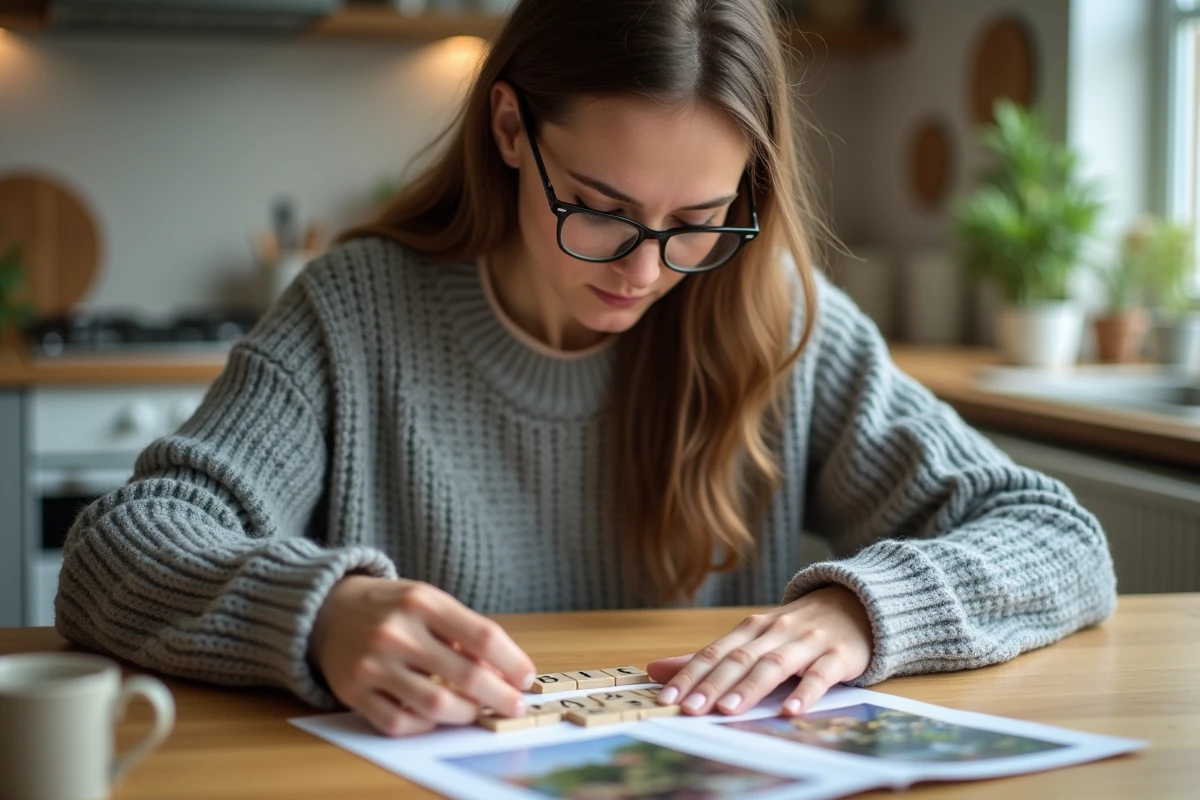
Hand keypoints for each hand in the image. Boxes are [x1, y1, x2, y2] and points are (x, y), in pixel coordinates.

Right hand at [309, 576, 535, 736]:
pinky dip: (424, 725)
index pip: (482, 635)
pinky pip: (400, 723)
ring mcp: (372, 664)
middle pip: (465, 675)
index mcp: (421, 601)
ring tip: (475, 710)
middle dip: (498, 696)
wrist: (326, 611)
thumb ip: (462, 630)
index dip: (512, 662)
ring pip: (435, 706)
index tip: (525, 678)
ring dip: (465, 714)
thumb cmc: (390, 607)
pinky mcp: (353, 692)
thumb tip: (503, 671)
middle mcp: (396, 631)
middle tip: (513, 705)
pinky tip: (434, 716)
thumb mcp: (427, 601)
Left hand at [646, 585, 872, 716]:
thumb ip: (709, 658)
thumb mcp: (754, 638)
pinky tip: (790, 710)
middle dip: (712, 684)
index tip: (667, 697)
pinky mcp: (838, 655)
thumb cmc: (797, 629)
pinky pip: (820, 675)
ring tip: (728, 709)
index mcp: (752, 629)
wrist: (856, 605)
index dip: (690, 674)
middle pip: (739, 659)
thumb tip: (656, 670)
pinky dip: (805, 692)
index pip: (715, 652)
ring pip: (774, 665)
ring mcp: (807, 642)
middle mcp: (776, 632)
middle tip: (689, 709)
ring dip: (749, 687)